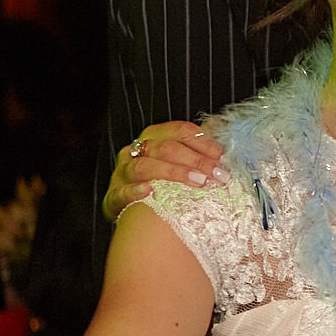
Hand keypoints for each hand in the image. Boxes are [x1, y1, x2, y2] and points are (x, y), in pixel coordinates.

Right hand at [103, 120, 226, 220]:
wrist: (130, 209)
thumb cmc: (159, 181)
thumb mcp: (176, 160)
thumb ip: (196, 146)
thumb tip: (218, 126)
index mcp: (153, 137)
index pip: (179, 131)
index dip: (202, 142)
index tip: (221, 156)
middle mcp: (137, 151)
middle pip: (166, 148)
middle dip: (195, 160)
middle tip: (217, 175)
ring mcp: (123, 173)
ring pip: (145, 167)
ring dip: (174, 173)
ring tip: (198, 182)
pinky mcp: (115, 196)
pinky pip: (123, 192)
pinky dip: (136, 191)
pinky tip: (149, 192)